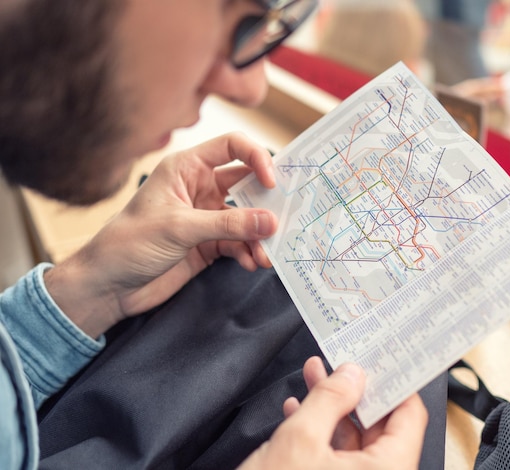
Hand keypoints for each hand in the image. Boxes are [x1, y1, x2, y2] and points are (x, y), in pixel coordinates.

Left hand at [44, 133, 277, 336]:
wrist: (107, 286)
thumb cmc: (128, 243)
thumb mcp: (180, 228)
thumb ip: (228, 223)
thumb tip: (270, 221)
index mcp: (186, 168)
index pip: (231, 147)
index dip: (257, 158)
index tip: (273, 182)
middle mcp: (199, 187)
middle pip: (246, 183)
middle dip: (266, 201)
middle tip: (287, 216)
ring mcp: (205, 216)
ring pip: (246, 218)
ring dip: (259, 234)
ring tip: (268, 253)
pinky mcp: (208, 243)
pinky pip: (238, 242)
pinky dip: (249, 252)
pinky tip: (253, 262)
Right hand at [239, 357, 427, 469]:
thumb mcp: (300, 440)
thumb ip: (329, 400)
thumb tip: (352, 375)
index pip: (409, 416)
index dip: (394, 383)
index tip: (381, 359)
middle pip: (380, 427)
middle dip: (355, 391)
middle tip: (341, 364)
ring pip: (354, 440)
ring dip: (333, 408)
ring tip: (314, 377)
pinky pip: (337, 458)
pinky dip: (320, 432)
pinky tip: (299, 411)